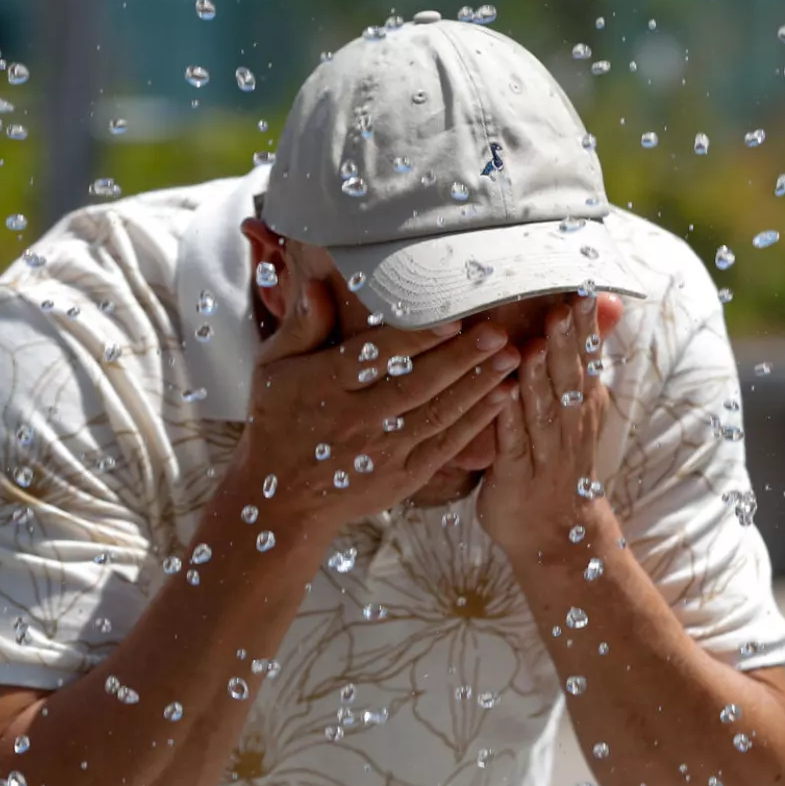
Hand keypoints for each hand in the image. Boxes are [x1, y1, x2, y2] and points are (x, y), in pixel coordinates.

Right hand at [234, 275, 520, 533]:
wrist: (281, 501)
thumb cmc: (278, 422)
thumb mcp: (273, 368)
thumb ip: (302, 327)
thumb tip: (317, 284)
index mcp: (324, 387)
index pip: (375, 358)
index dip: (416, 339)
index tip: (451, 319)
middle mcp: (355, 420)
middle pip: (415, 385)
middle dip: (460, 359)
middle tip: (498, 332)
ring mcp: (381, 453)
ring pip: (437, 414)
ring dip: (477, 386)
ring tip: (511, 358)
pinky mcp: (401, 478)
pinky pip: (444, 445)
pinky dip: (475, 422)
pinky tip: (502, 396)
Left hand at [477, 293, 621, 557]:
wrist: (559, 535)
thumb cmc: (557, 461)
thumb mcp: (577, 408)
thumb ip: (579, 360)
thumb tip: (600, 308)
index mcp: (581, 405)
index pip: (586, 358)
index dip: (585, 326)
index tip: (583, 289)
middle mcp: (569, 426)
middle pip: (570, 379)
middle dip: (567, 342)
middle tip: (562, 307)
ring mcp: (545, 453)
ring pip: (546, 410)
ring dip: (542, 377)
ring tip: (538, 344)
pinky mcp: (517, 477)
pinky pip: (515, 444)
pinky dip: (511, 418)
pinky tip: (504, 394)